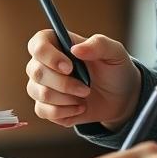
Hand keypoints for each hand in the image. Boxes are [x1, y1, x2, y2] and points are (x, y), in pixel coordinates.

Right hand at [26, 31, 140, 128]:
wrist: (120, 98)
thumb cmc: (114, 69)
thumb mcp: (115, 52)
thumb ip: (99, 44)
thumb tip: (75, 49)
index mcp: (57, 45)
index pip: (37, 45)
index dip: (48, 56)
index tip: (69, 67)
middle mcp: (44, 64)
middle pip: (36, 72)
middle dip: (64, 84)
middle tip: (87, 88)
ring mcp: (43, 86)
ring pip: (39, 93)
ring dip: (65, 99)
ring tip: (84, 96)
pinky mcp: (46, 107)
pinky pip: (43, 111)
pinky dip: (65, 112)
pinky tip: (79, 108)